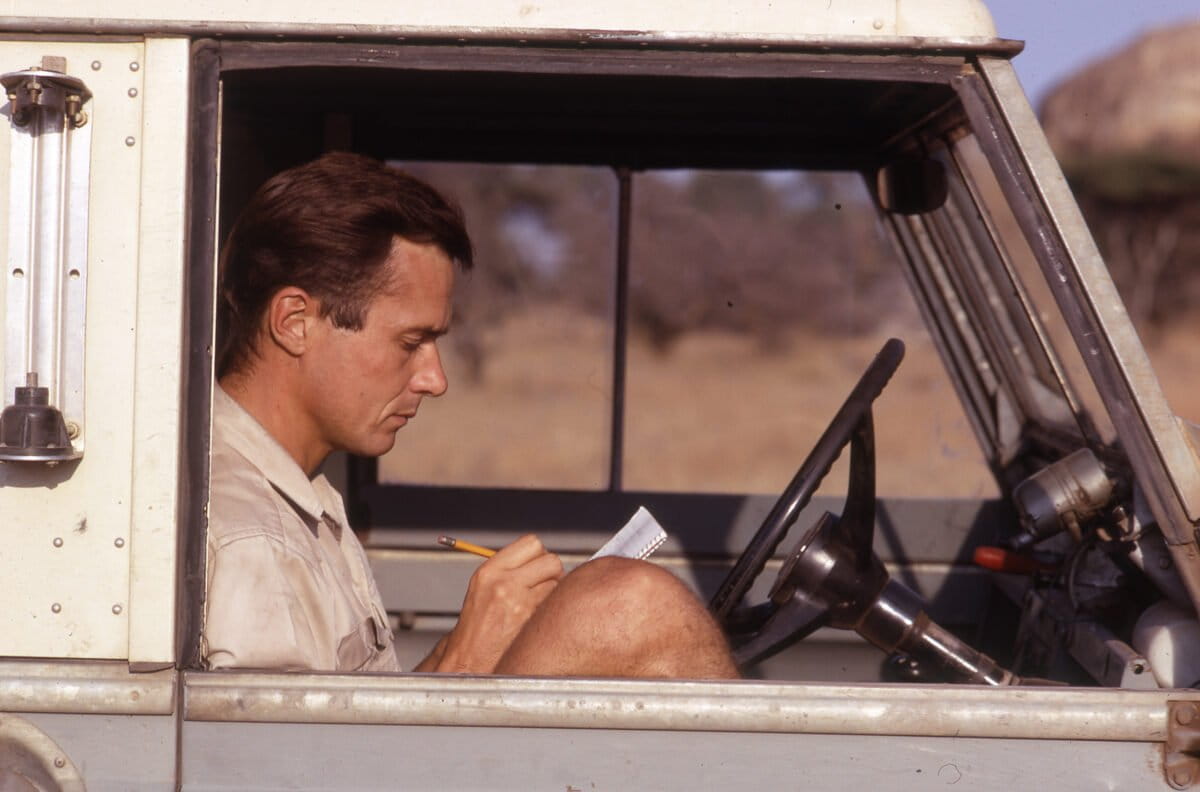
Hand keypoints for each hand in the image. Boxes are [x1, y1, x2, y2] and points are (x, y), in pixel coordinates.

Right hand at [434, 534, 563, 672]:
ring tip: (537, 604)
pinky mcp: (530, 619)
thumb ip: (511, 569)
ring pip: (558, 582)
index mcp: (490, 570)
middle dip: (552, 571)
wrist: (470, 659)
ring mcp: (518, 601)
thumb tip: (542, 558)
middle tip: (543, 584)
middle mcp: (504, 582)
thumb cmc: (477, 627)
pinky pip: (554, 604)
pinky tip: (537, 618)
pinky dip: (551, 609)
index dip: (540, 554)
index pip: (531, 543)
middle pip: (551, 560)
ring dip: (553, 592)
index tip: (538, 565)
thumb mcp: (484, 587)